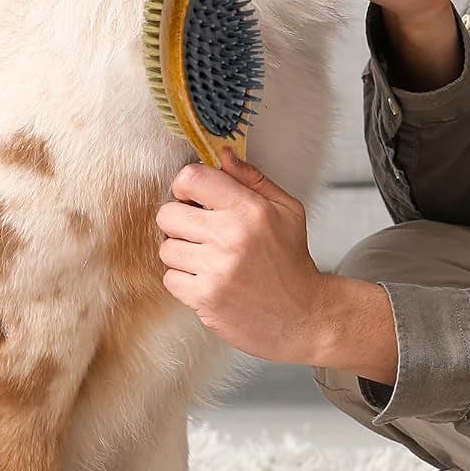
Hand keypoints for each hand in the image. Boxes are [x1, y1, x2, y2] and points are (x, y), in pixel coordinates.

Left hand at [156, 150, 396, 381]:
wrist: (303, 315)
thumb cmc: (292, 261)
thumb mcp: (286, 210)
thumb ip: (252, 179)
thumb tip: (222, 155)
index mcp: (249, 209)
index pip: (191, 178)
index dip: (185, 186)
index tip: (193, 198)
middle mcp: (230, 236)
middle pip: (167, 214)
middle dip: (178, 221)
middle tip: (197, 231)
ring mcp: (216, 269)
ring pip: (166, 249)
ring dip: (181, 253)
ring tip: (206, 259)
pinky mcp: (205, 298)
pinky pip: (170, 279)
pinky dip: (184, 281)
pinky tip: (207, 280)